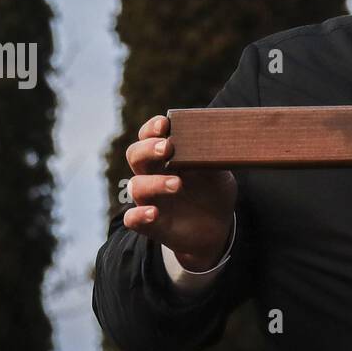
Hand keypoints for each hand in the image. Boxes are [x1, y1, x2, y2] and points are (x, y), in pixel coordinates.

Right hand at [123, 114, 236, 269]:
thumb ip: (213, 157)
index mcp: (166, 157)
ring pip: (135, 186)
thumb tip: (217, 138)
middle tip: (167, 148)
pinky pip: (132, 219)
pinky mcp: (150, 223)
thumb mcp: (219, 172)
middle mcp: (152, 174)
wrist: (217, 226)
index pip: (148, 136)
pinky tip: (153, 213)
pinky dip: (139, 215)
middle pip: (135, 155)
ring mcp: (149, 198)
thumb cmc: (213, 191)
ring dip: (154, 182)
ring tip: (177, 184)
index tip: (164, 124)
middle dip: (148, 149)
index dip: (151, 128)